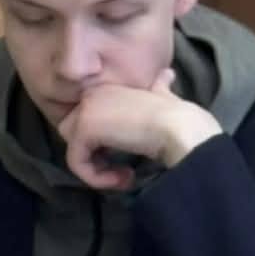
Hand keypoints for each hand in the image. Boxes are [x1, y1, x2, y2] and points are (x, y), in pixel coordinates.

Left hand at [58, 69, 219, 190]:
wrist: (181, 127)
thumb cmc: (182, 119)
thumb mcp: (167, 99)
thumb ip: (160, 90)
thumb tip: (167, 76)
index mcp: (110, 86)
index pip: (88, 119)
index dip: (103, 144)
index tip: (130, 157)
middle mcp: (93, 92)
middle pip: (72, 133)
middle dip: (93, 154)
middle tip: (123, 167)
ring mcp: (85, 109)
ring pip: (73, 150)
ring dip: (96, 170)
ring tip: (125, 175)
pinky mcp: (83, 129)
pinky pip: (76, 163)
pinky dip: (97, 179)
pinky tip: (125, 177)